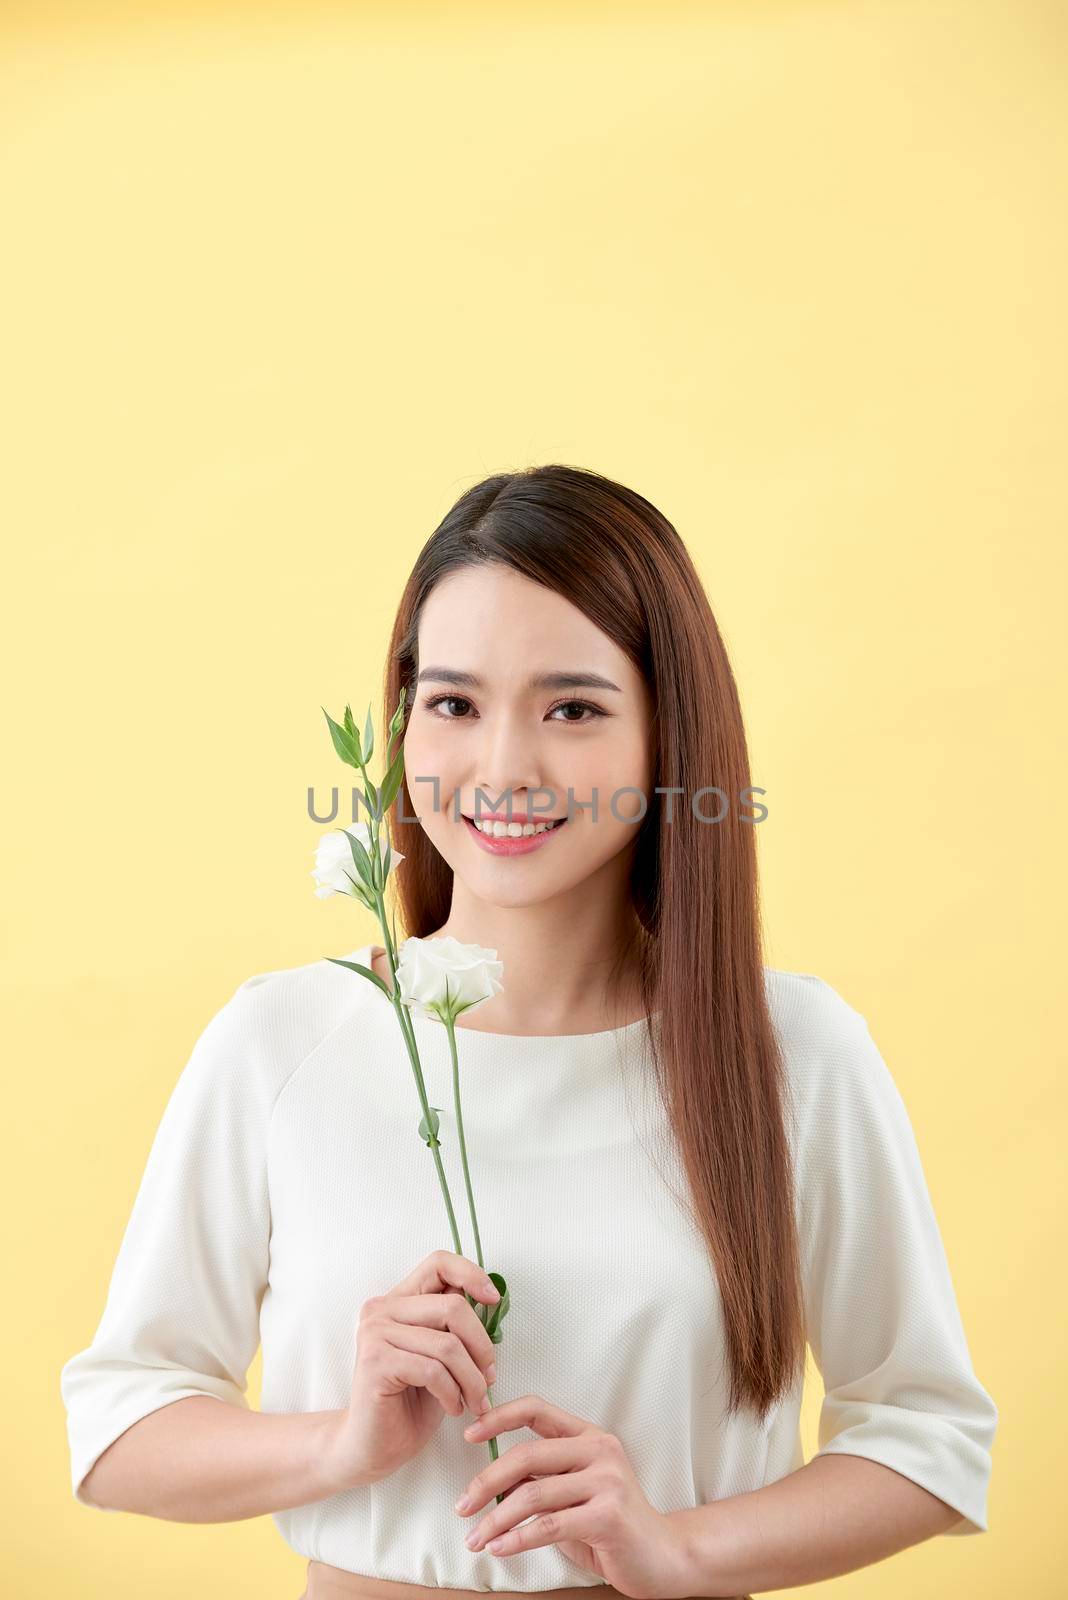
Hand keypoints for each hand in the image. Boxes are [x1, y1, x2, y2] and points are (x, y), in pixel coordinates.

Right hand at [329, 1250, 499, 1486]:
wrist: (373, 1448)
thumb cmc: (411, 1402)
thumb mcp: (442, 1357)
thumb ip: (455, 1326)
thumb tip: (490, 1300)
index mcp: (398, 1300)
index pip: (438, 1263)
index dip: (471, 1275)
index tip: (494, 1301)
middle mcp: (382, 1309)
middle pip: (453, 1307)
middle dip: (481, 1347)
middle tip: (490, 1378)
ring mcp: (375, 1333)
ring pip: (448, 1344)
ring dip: (472, 1379)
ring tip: (475, 1401)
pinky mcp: (375, 1362)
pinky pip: (433, 1370)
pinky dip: (453, 1393)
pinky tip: (454, 1409)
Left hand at [455, 1393, 693, 1599]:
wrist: (662, 1557)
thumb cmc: (611, 1525)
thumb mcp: (573, 1494)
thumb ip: (541, 1481)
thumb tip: (492, 1484)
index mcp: (589, 1436)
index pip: (537, 1409)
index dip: (499, 1417)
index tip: (469, 1433)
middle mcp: (599, 1450)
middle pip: (527, 1454)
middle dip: (485, 1481)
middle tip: (462, 1505)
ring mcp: (607, 1480)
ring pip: (533, 1493)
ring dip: (496, 1519)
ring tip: (476, 1538)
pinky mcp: (608, 1515)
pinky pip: (549, 1526)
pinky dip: (517, 1539)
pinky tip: (500, 1548)